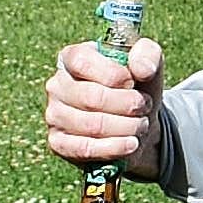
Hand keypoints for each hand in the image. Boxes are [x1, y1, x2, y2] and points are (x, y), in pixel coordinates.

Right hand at [45, 35, 162, 179]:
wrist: (136, 124)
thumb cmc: (137, 88)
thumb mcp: (148, 63)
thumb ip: (148, 54)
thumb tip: (141, 68)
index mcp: (71, 58)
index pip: (82, 62)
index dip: (114, 74)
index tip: (133, 82)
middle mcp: (57, 85)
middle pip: (92, 97)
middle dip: (128, 104)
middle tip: (144, 107)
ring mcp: (54, 115)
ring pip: (92, 125)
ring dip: (127, 127)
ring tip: (141, 125)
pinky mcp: (59, 143)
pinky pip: (85, 148)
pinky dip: (115, 148)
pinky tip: (132, 144)